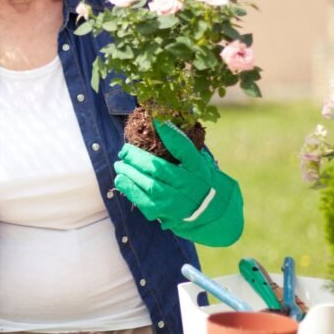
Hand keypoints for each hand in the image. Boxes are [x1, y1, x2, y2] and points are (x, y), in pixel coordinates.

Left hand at [113, 119, 243, 246]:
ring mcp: (177, 201)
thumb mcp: (199, 163)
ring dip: (130, 174)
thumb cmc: (201, 182)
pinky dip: (130, 189)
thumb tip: (160, 125)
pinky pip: (144, 201)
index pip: (184, 149)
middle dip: (137, 158)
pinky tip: (121, 180)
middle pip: (159, 169)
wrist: (213, 213)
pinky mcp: (166, 214)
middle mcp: (189, 185)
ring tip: (120, 165)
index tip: (156, 119)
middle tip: (124, 151)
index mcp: (199, 169)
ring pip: (149, 186)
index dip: (170, 134)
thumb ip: (183, 148)